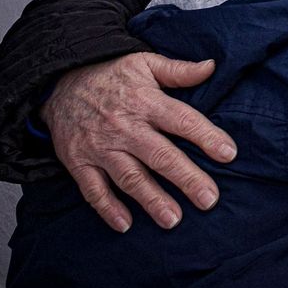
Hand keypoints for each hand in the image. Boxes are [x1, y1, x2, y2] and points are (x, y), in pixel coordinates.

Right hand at [42, 53, 237, 232]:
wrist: (58, 80)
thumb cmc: (110, 73)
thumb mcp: (144, 62)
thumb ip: (178, 70)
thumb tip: (212, 66)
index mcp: (146, 101)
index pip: (182, 121)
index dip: (207, 137)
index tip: (229, 154)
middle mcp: (125, 127)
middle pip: (160, 156)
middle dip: (186, 179)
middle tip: (209, 200)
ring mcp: (100, 147)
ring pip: (130, 178)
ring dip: (152, 200)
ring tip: (174, 220)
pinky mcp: (79, 162)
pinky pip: (93, 189)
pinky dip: (107, 208)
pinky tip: (125, 225)